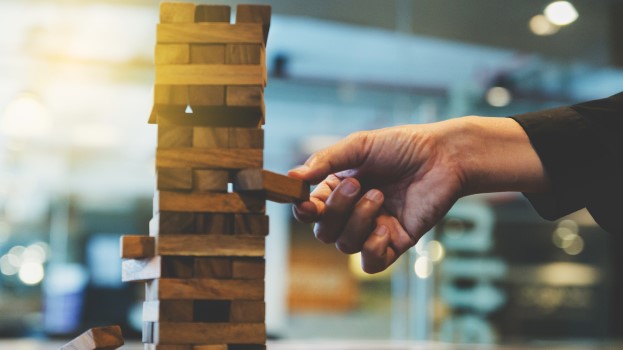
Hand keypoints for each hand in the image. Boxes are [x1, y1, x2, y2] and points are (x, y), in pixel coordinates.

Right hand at [288, 117, 546, 272]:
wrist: (444, 156)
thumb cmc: (402, 146)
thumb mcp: (359, 145)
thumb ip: (325, 160)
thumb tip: (292, 177)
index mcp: (339, 189)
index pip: (310, 210)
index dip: (303, 210)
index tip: (304, 201)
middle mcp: (353, 212)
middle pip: (324, 231)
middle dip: (336, 210)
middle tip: (357, 184)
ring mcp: (374, 229)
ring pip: (345, 245)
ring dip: (359, 220)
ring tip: (380, 195)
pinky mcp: (396, 243)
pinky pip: (371, 263)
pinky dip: (372, 249)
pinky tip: (385, 227)